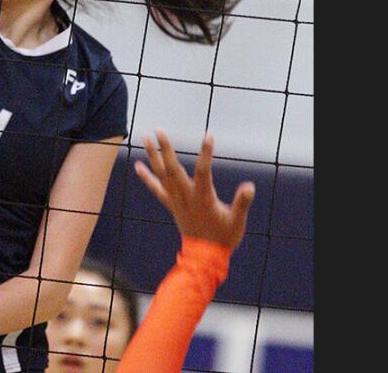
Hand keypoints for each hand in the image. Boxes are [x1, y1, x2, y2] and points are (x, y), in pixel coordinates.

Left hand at [134, 131, 256, 248]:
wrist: (205, 258)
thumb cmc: (224, 238)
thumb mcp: (237, 221)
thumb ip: (242, 203)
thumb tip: (249, 187)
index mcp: (203, 198)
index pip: (204, 171)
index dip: (206, 153)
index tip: (209, 135)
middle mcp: (186, 197)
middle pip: (173, 169)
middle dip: (166, 149)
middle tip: (159, 130)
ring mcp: (176, 201)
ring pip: (162, 175)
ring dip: (154, 156)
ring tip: (146, 138)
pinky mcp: (172, 205)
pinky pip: (157, 189)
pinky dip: (147, 177)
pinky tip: (138, 166)